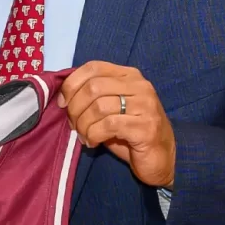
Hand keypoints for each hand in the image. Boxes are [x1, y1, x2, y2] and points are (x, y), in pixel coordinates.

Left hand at [58, 61, 174, 188]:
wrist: (161, 157)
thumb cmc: (130, 133)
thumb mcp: (111, 108)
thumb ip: (93, 97)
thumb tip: (63, 98)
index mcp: (129, 76)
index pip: (93, 67)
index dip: (72, 84)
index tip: (63, 103)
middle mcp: (140, 86)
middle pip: (93, 87)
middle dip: (75, 108)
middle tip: (74, 124)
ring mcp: (145, 106)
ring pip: (98, 107)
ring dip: (83, 124)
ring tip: (84, 135)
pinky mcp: (146, 127)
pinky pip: (108, 125)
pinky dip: (93, 135)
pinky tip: (93, 142)